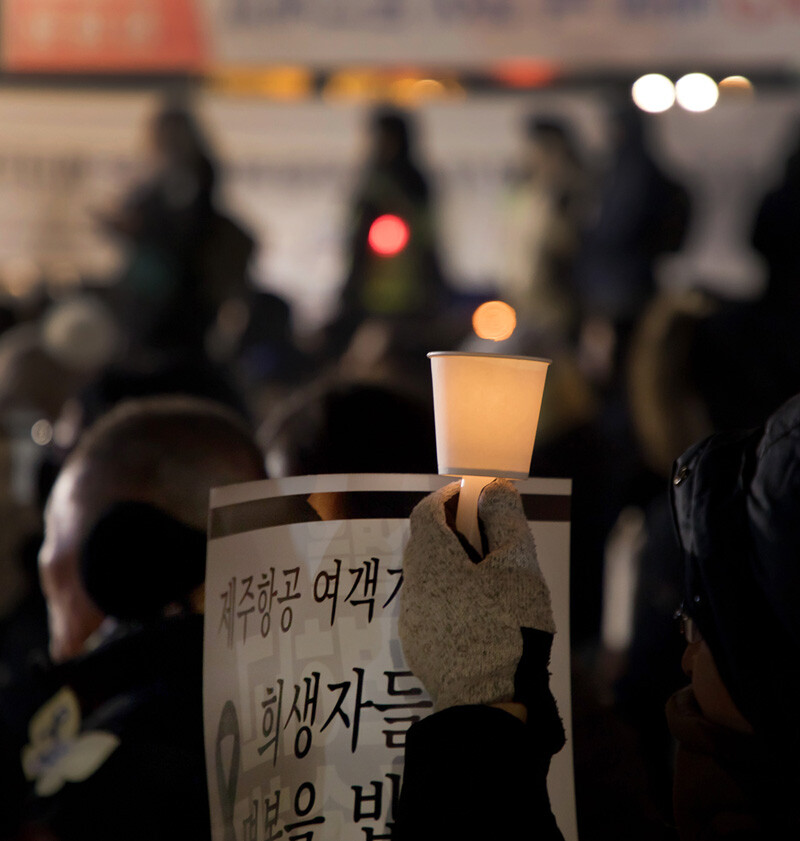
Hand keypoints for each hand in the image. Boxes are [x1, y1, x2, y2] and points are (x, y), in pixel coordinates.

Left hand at [399, 479, 555, 711]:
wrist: (488, 702)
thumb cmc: (507, 625)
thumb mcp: (516, 566)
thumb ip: (505, 520)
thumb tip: (495, 488)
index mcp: (432, 560)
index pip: (425, 512)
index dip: (445, 498)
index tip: (468, 495)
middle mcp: (414, 586)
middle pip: (423, 544)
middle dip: (450, 531)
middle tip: (484, 533)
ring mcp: (413, 619)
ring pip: (426, 577)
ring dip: (450, 566)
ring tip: (488, 576)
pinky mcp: (419, 647)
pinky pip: (430, 607)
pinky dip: (448, 596)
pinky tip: (478, 613)